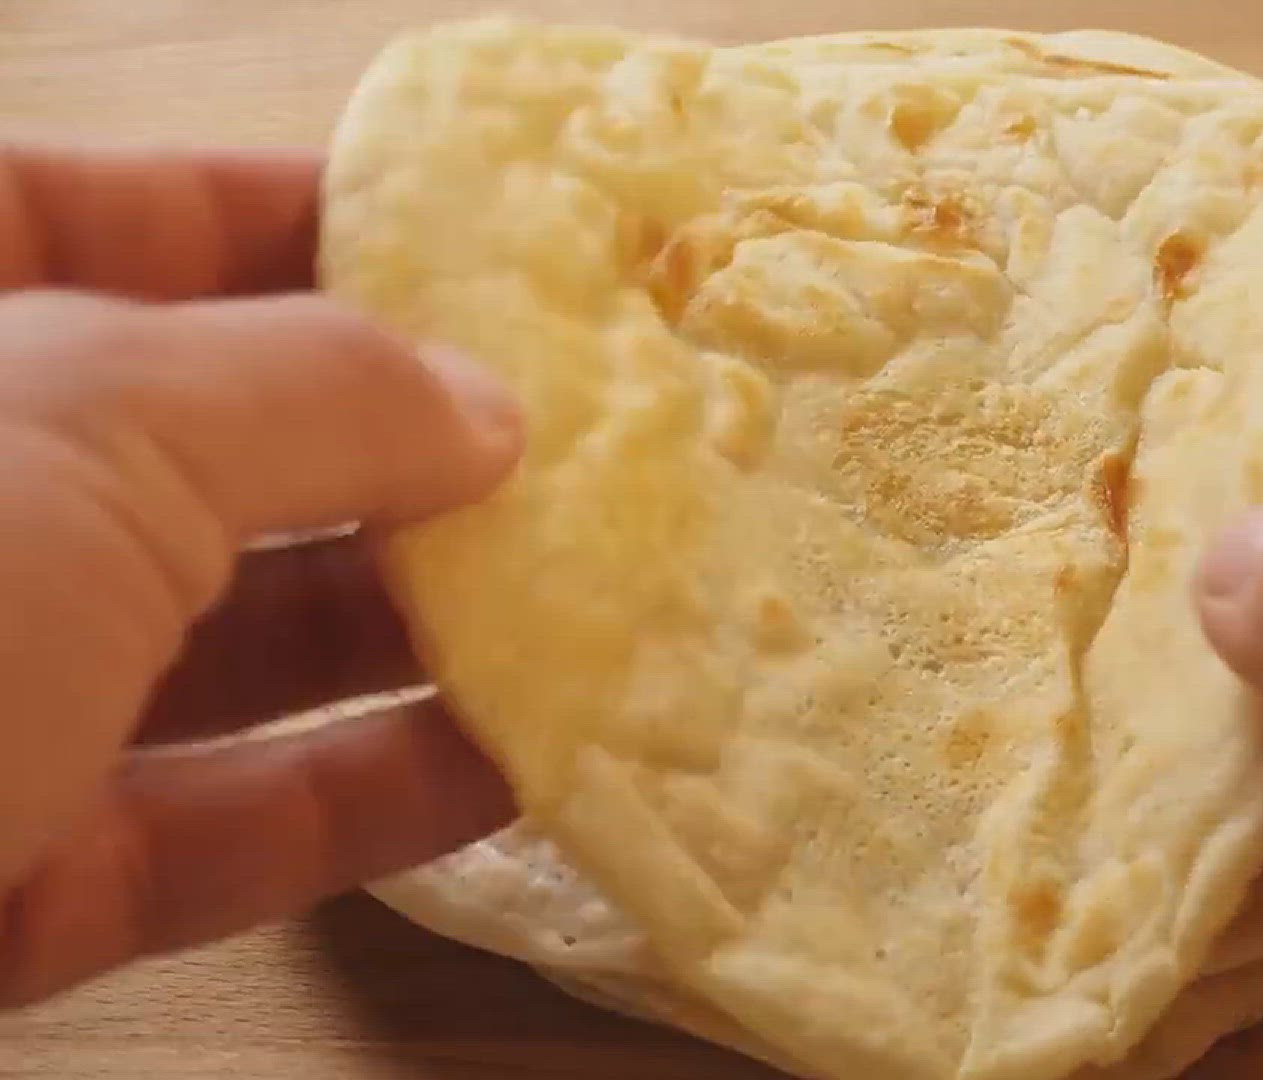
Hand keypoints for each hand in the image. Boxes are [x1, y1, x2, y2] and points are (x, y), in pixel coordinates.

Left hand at [0, 148, 521, 1005]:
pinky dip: (356, 797)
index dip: (303, 215)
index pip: (109, 214)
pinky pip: (201, 825)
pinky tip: (507, 764)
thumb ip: (319, 388)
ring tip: (584, 606)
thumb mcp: (93, 425)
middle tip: (574, 447)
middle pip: (192, 446)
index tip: (480, 246)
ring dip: (403, 631)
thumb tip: (488, 404)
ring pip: (212, 644)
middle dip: (390, 448)